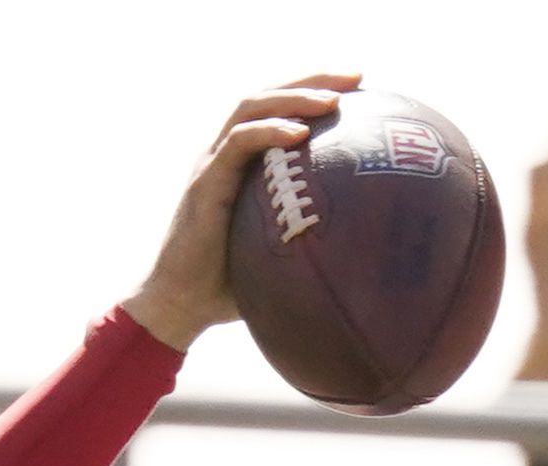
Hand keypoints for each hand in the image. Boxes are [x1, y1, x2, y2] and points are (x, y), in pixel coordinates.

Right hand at [129, 74, 360, 347]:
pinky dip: (269, 132)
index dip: (317, 92)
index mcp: (244, 164)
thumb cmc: (232, 288)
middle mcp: (226, 154)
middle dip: (314, 80)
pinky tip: (300, 132)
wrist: (179, 306)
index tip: (362, 89)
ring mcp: (213, 163)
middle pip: (269, 96)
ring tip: (333, 99)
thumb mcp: (281, 257)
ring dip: (294, 97)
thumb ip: (312, 241)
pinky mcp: (204, 182)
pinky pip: (238, 143)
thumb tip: (368, 255)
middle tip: (357, 76)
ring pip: (251, 108)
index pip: (280, 111)